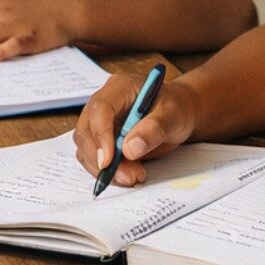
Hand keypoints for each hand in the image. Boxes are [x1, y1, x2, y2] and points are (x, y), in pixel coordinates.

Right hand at [72, 71, 197, 187]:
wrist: (179, 114)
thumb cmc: (176, 108)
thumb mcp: (173, 115)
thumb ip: (153, 130)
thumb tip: (130, 150)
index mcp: (119, 88)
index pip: (100, 109)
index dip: (101, 135)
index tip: (108, 161)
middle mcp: (104, 103)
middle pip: (86, 131)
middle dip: (101, 159)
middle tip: (127, 177)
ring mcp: (100, 121)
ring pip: (86, 148)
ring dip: (105, 169)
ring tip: (134, 176)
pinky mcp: (102, 139)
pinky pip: (95, 158)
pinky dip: (108, 171)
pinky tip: (129, 174)